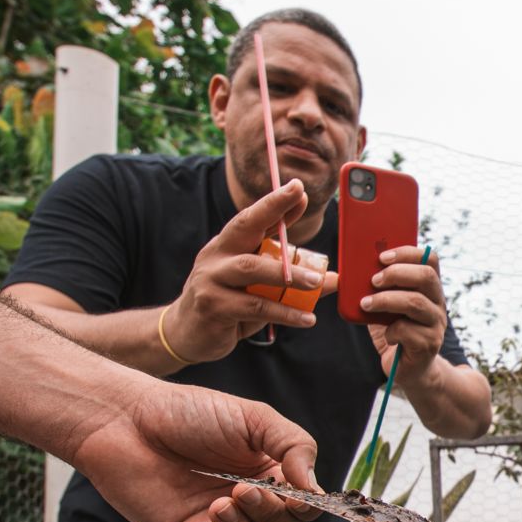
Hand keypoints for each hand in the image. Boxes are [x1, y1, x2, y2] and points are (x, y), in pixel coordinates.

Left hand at [71, 382, 323, 521]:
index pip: (303, 509)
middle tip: (243, 490)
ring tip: (219, 505)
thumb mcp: (253, 417)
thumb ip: (294, 446)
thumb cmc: (188, 412)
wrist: (125, 420)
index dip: (306, 509)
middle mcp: (246, 504)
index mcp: (269, 476)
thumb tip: (316, 489)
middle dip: (270, 517)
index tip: (296, 496)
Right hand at [162, 180, 331, 363]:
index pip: (252, 217)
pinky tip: (306, 318)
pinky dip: (284, 312)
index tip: (298, 188)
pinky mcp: (213, 306)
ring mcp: (211, 279)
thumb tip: (333, 278)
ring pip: (252, 269)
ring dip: (287, 273)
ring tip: (317, 281)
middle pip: (245, 228)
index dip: (275, 202)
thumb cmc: (229, 305)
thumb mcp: (260, 288)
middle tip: (303, 201)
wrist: (187, 334)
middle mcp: (217, 256)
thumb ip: (290, 279)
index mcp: (228, 245)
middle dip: (274, 211)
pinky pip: (254, 306)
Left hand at [360, 245, 447, 378]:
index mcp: (430, 288)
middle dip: (396, 274)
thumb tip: (355, 272)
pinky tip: (387, 336)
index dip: (407, 253)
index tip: (382, 257)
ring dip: (386, 300)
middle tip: (373, 280)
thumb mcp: (388, 306)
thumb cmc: (396, 332)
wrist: (409, 369)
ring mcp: (436, 324)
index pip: (430, 259)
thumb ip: (381, 289)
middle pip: (426, 276)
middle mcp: (438, 303)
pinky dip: (391, 331)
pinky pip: (408, 330)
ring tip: (366, 304)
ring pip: (415, 302)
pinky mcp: (429, 344)